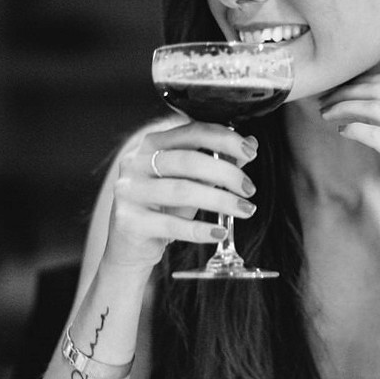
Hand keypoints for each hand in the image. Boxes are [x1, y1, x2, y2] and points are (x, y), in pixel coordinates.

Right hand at [104, 123, 257, 270]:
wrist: (132, 246)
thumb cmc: (163, 208)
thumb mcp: (191, 181)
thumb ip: (217, 161)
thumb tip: (250, 144)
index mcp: (151, 145)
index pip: (191, 132)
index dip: (224, 139)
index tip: (250, 151)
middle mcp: (135, 163)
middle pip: (188, 160)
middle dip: (226, 173)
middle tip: (249, 188)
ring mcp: (129, 191)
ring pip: (182, 191)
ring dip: (220, 200)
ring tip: (244, 209)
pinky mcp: (128, 221)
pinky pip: (171, 224)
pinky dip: (200, 229)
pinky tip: (220, 232)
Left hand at [320, 72, 379, 245]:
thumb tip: (369, 108)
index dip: (360, 81)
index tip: (341, 90)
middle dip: (347, 91)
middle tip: (326, 100)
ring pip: (375, 108)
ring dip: (344, 107)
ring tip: (327, 114)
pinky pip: (376, 134)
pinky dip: (354, 129)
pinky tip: (342, 132)